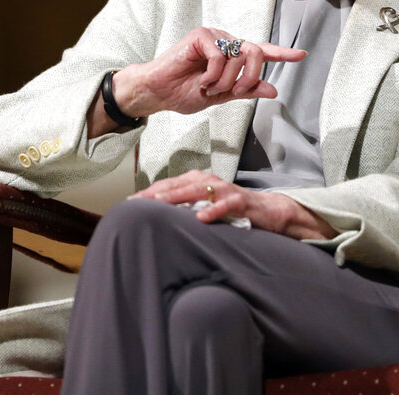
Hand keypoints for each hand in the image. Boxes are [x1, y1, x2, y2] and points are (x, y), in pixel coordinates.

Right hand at [113, 28, 305, 117]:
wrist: (160, 93)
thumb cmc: (186, 91)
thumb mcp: (223, 96)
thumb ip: (247, 91)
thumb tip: (273, 90)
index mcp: (233, 57)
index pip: (262, 53)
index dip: (282, 54)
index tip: (302, 55)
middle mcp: (227, 43)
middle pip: (256, 54)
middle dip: (249, 78)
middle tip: (233, 92)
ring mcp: (214, 37)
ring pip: (239, 56)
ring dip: (226, 81)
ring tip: (209, 88)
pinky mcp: (201, 36)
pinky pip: (220, 55)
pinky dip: (213, 74)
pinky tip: (202, 80)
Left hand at [131, 170, 336, 239]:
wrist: (270, 211)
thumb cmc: (233, 209)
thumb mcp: (205, 207)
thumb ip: (185, 208)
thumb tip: (157, 217)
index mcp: (199, 180)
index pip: (169, 184)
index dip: (149, 192)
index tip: (129, 202)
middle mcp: (210, 181)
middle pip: (179, 184)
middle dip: (157, 193)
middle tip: (136, 203)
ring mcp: (226, 190)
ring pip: (199, 190)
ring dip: (178, 197)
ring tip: (160, 204)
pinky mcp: (242, 202)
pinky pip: (227, 205)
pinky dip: (214, 211)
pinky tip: (202, 218)